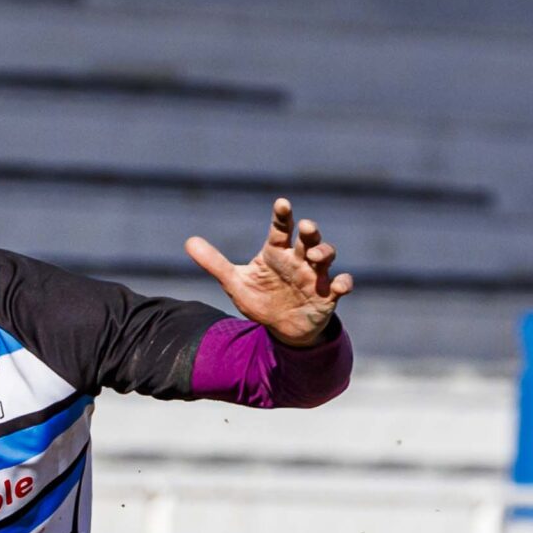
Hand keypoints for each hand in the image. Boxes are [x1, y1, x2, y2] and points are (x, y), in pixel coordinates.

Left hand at [185, 198, 353, 347]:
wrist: (281, 329)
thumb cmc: (261, 299)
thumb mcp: (235, 283)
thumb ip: (214, 263)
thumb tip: (188, 242)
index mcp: (277, 253)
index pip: (280, 228)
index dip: (282, 216)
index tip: (282, 203)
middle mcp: (299, 259)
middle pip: (308, 238)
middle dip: (309, 231)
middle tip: (305, 227)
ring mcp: (315, 275)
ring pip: (326, 256)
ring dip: (324, 252)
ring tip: (315, 255)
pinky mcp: (328, 294)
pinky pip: (342, 284)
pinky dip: (344, 283)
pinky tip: (340, 285)